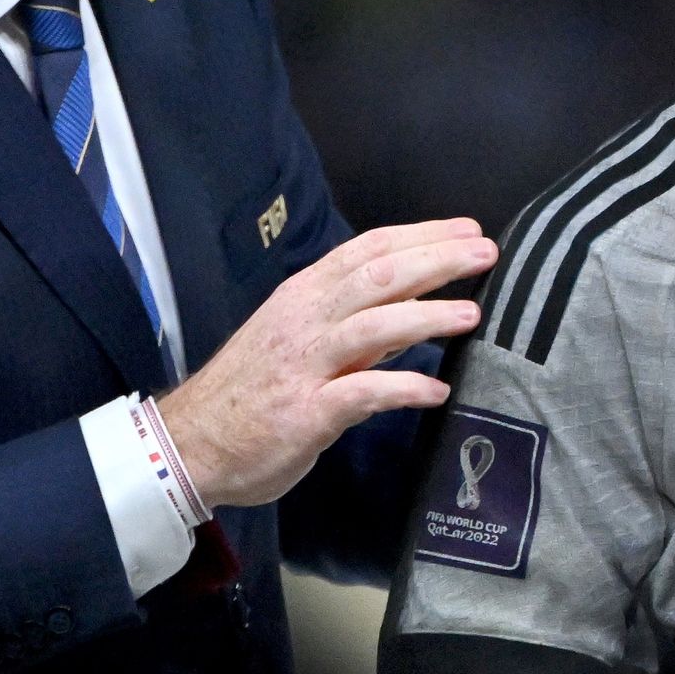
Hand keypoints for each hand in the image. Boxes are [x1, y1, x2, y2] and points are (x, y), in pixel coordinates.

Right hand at [157, 219, 495, 506]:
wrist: (188, 444)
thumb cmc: (250, 392)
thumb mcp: (299, 341)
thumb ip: (354, 325)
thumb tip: (414, 307)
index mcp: (304, 297)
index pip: (367, 251)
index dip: (420, 236)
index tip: (467, 230)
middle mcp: (304, 321)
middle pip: (378, 277)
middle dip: (436, 260)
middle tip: (486, 253)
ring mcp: (304, 365)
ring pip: (374, 326)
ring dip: (428, 316)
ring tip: (473, 314)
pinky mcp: (306, 412)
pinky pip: (363, 392)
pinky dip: (404, 387)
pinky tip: (438, 391)